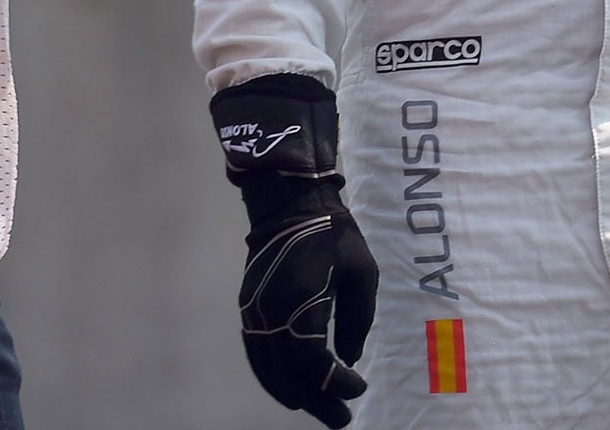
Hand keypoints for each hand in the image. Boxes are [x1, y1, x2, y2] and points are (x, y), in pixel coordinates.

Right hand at [212, 74, 377, 427]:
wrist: (290, 201)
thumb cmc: (334, 232)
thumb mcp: (361, 272)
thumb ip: (358, 320)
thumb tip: (351, 358)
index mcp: (300, 301)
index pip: (314, 361)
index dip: (336, 383)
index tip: (358, 388)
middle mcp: (270, 312)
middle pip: (289, 373)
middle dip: (316, 400)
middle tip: (341, 419)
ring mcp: (254, 310)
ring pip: (268, 368)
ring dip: (292, 392)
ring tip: (317, 408)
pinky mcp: (248, 307)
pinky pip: (257, 352)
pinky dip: (272, 375)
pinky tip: (290, 386)